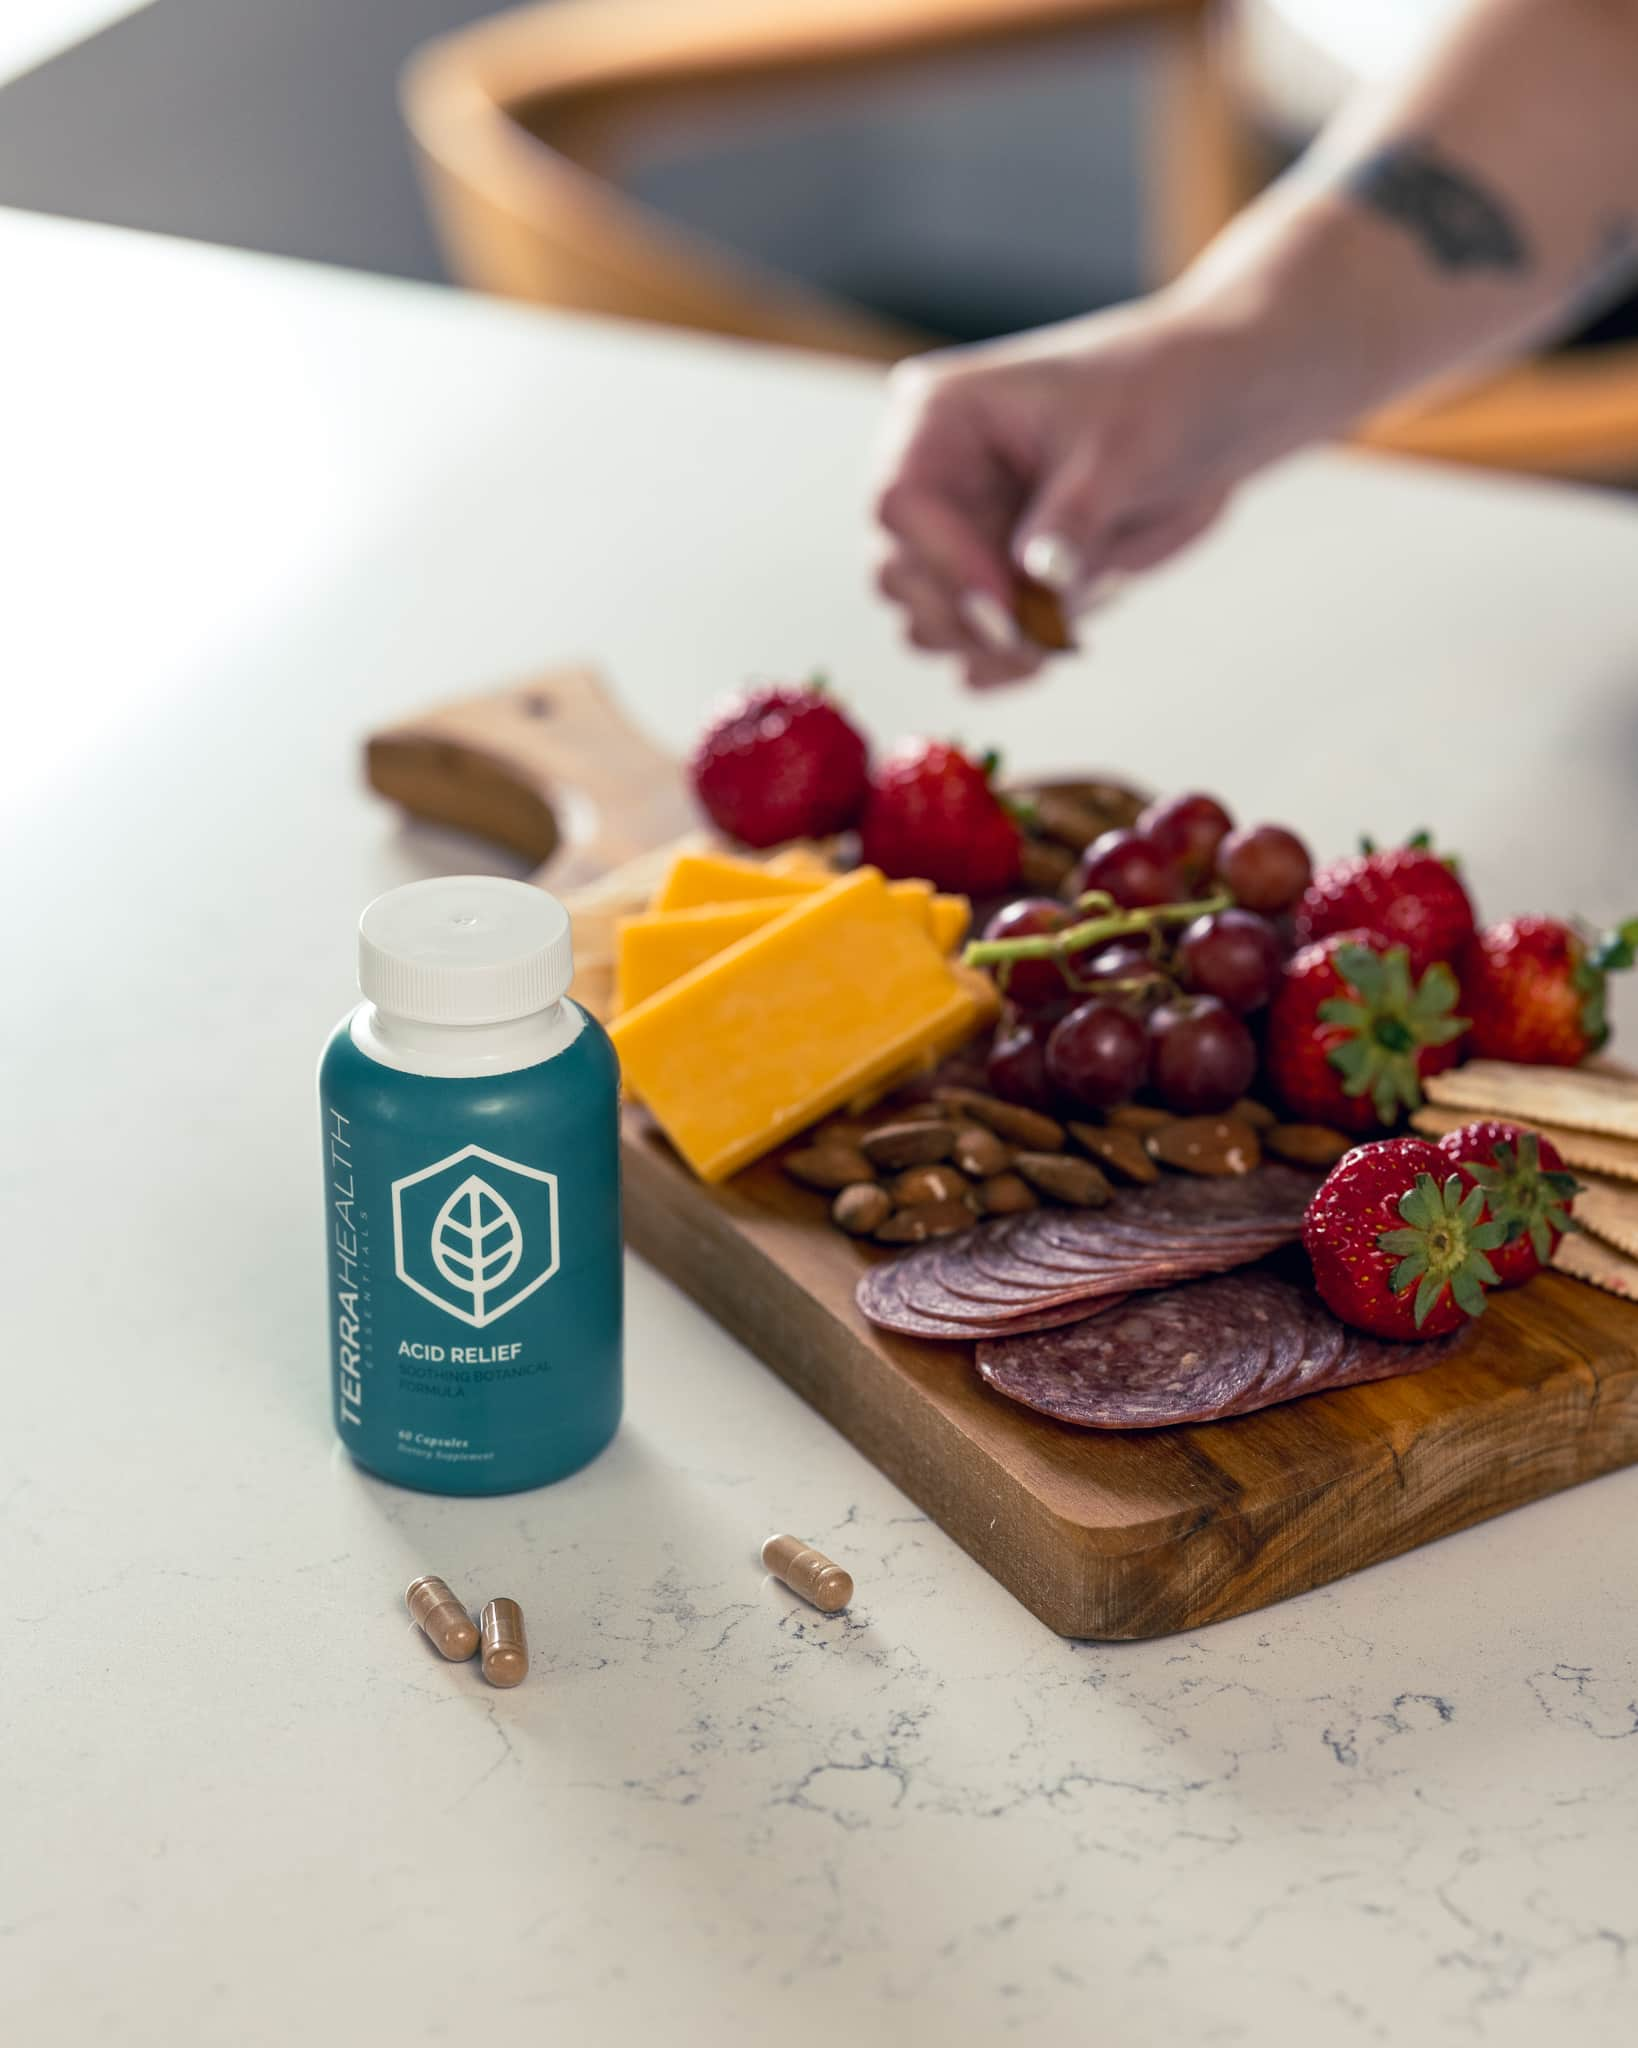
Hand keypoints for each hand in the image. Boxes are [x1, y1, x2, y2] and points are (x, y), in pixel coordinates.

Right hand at [873, 300, 1261, 687]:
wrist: (1219, 410)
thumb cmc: (1166, 394)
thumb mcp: (1121, 451)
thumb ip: (1071, 520)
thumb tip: (1035, 582)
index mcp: (941, 418)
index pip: (899, 503)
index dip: (945, 562)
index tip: (1005, 606)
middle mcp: (937, 479)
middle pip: (897, 575)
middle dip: (965, 616)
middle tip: (1042, 634)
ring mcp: (964, 534)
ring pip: (927, 620)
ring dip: (988, 643)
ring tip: (1065, 629)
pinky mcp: (997, 581)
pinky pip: (969, 646)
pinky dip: (1005, 662)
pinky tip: (1055, 649)